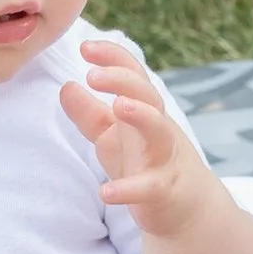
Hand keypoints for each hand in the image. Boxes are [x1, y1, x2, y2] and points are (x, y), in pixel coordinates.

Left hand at [59, 39, 208, 238]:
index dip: (112, 58)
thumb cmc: (146, 162)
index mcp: (143, 109)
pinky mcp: (162, 190)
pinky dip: (128, 189)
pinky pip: (147, 187)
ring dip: (140, 115)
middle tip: (93, 74)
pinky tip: (105, 192)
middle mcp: (157, 127)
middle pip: (147, 94)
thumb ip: (89, 113)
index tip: (85, 48)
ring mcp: (163, 157)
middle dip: (123, 80)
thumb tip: (65, 86)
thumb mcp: (112, 136)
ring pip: (158, 129)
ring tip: (118, 107)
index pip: (132, 75)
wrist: (187, 205)